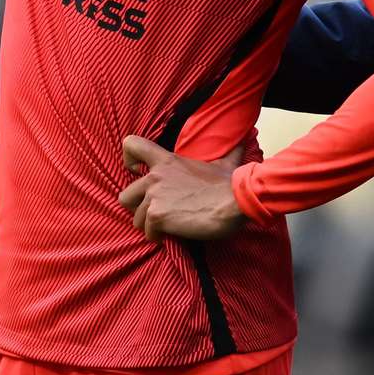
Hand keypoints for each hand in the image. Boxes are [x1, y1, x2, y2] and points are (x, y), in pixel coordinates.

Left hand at [118, 137, 245, 241]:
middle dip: (138, 208)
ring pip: (136, 219)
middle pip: (125, 196)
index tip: (136, 171)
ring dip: (150, 227)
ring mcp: (154, 196)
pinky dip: (159, 238)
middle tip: (158, 213)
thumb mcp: (225, 162)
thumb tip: (248, 135)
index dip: (128, 160)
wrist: (236, 202)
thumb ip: (228, 150)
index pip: (131, 145)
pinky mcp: (157, 215)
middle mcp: (155, 177)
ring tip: (169, 227)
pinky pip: (148, 233)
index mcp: (166, 161)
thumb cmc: (230, 184)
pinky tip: (173, 236)